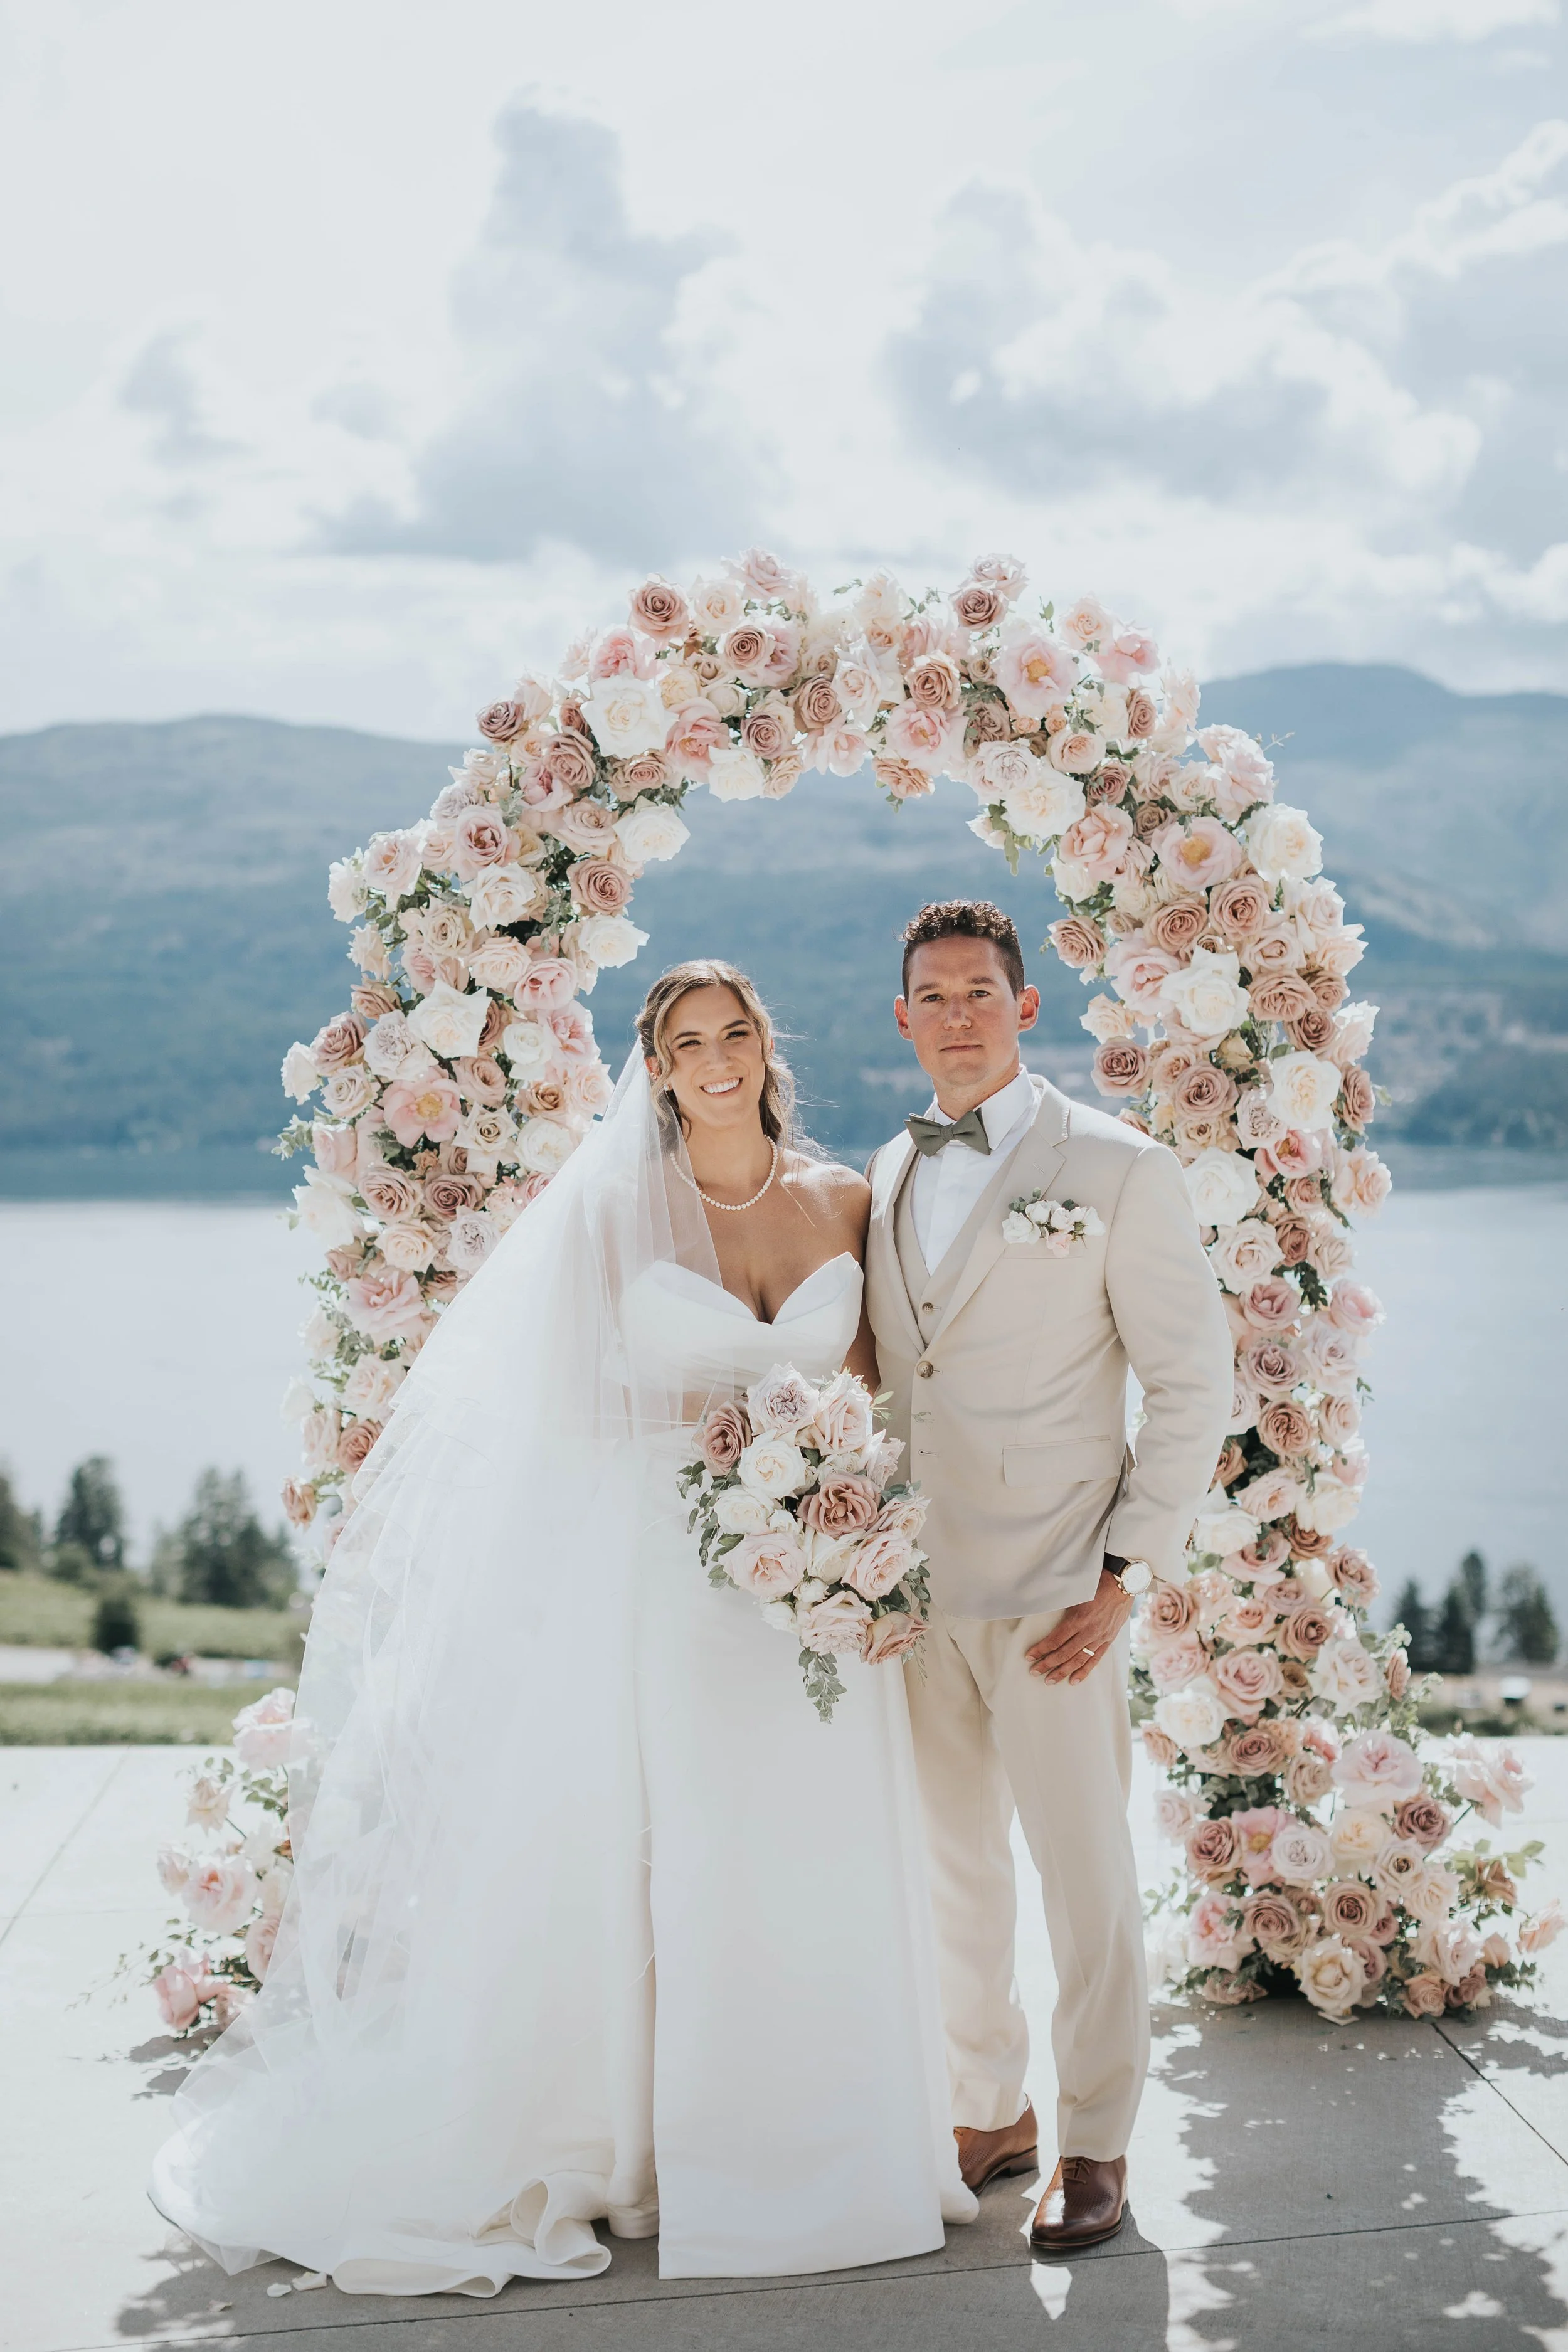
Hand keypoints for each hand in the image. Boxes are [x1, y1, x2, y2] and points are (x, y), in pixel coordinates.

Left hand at [1026, 1565, 1133, 1684]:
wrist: (1124, 1583)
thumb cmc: (1097, 1582)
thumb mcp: (1076, 1592)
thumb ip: (1062, 1604)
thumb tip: (1042, 1608)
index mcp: (1078, 1618)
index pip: (1056, 1640)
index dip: (1041, 1649)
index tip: (1029, 1655)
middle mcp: (1089, 1631)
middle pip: (1064, 1653)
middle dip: (1047, 1663)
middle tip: (1035, 1671)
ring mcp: (1100, 1637)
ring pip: (1078, 1659)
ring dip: (1063, 1671)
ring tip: (1050, 1680)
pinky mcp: (1109, 1639)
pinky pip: (1095, 1659)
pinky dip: (1084, 1671)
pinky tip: (1074, 1680)